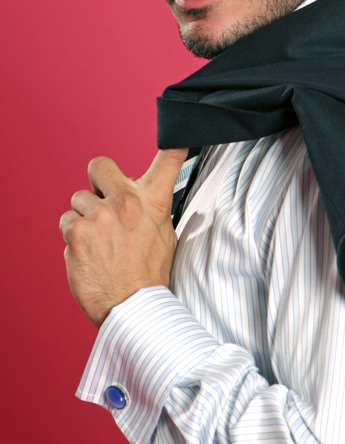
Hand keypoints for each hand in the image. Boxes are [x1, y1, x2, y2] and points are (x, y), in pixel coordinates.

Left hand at [59, 147, 187, 327]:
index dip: (175, 144)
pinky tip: (89, 252)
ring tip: (99, 239)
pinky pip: (67, 222)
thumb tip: (145, 194)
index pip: (168, 162)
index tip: (179, 134)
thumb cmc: (149, 275)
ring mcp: (99, 217)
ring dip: (85, 216)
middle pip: (99, 165)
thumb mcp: (166, 236)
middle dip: (98, 180)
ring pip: (78, 199)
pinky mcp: (76, 234)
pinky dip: (74, 236)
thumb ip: (152, 209)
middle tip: (104, 201)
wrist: (133, 309)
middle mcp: (125, 203)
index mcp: (152, 202)